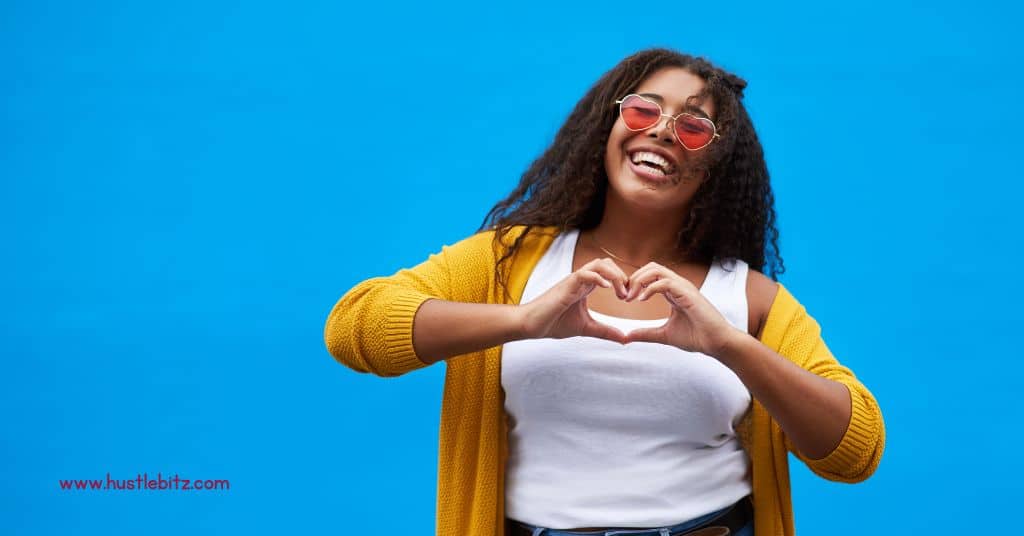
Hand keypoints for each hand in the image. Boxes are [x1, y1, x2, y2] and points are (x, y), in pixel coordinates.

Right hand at [519, 258, 630, 343]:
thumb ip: (605, 332)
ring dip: (614, 275)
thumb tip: (625, 339)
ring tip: (620, 292)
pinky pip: (585, 273)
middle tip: (627, 295)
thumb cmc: (553, 323)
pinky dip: (598, 278)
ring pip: (598, 264)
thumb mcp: (586, 328)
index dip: (622, 281)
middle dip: (622, 276)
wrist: (531, 325)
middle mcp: (581, 280)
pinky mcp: (566, 285)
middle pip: (606, 263)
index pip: (608, 272)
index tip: (629, 298)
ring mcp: (573, 281)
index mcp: (585, 286)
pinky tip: (607, 289)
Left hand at [623, 262, 743, 355]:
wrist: (717, 343)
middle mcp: (678, 285)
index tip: (624, 298)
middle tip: (624, 296)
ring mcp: (683, 287)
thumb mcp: (664, 335)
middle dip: (634, 278)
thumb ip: (646, 334)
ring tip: (631, 297)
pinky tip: (641, 300)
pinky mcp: (688, 293)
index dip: (634, 283)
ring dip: (639, 280)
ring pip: (656, 269)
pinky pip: (665, 282)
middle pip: (651, 267)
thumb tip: (626, 336)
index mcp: (673, 291)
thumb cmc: (696, 337)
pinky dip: (650, 288)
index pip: (651, 275)